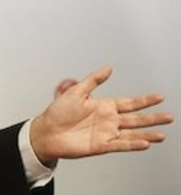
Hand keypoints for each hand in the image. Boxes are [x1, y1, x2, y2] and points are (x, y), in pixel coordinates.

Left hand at [30, 65, 173, 163]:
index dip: (144, 100)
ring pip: (132, 134)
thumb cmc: (57, 112)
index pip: (129, 102)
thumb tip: (108, 67)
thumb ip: (94, 80)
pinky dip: (132, 144)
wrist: (46, 131)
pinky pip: (120, 145)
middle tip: (169, 116)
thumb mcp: (76, 91)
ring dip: (147, 134)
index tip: (159, 96)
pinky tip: (145, 143)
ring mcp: (106, 133)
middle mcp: (108, 120)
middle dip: (152, 117)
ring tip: (162, 134)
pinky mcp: (100, 145)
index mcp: (104, 106)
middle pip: (135, 119)